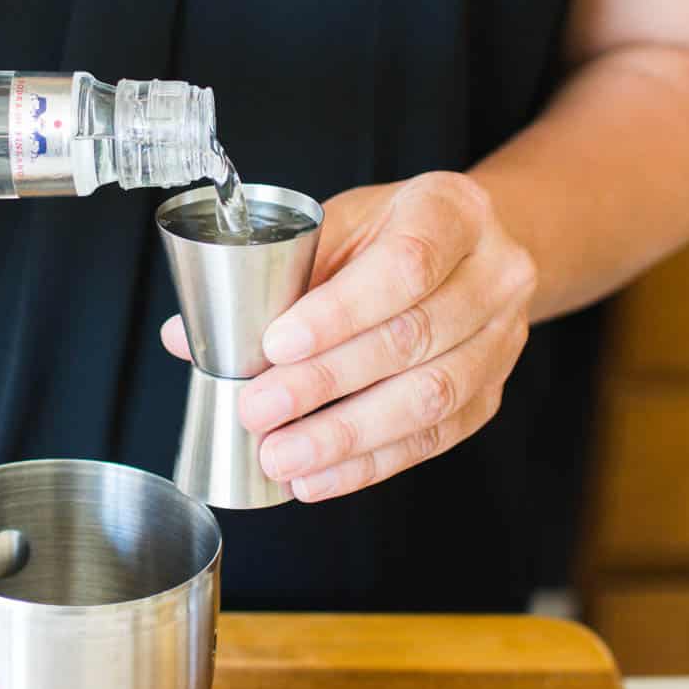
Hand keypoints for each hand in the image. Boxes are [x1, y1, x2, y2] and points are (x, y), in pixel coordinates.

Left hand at [160, 171, 535, 502]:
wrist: (474, 249)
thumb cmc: (394, 231)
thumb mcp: (342, 224)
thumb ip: (275, 274)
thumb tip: (188, 337)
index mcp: (452, 211)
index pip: (404, 265)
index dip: (340, 311)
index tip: (276, 343)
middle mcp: (493, 274)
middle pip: (413, 338)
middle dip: (326, 383)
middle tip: (258, 411)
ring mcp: (501, 338)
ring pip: (429, 398)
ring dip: (346, 436)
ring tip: (281, 457)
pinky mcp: (491, 394)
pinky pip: (434, 439)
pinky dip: (370, 464)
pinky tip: (318, 477)